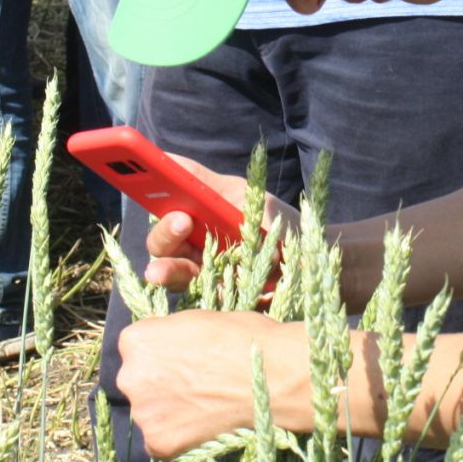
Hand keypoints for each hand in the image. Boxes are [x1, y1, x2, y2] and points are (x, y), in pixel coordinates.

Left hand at [115, 309, 282, 457]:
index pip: (136, 349)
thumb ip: (171, 335)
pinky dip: (177, 438)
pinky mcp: (158, 443)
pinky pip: (160, 443)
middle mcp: (129, 376)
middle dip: (159, 383)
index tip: (182, 359)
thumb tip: (168, 348)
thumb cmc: (243, 339)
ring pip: (149, 413)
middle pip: (138, 381)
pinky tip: (201, 427)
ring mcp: (143, 412)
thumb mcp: (198, 319)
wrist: (272, 377)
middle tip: (193, 386)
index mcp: (136, 340)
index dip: (161, 354)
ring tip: (203, 407)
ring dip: (168, 411)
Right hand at [142, 154, 298, 291]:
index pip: (161, 214)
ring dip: (168, 270)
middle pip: (162, 247)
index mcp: (194, 221)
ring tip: (160, 271)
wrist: (314, 254)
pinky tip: (212, 287)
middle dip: (166, 234)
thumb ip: (203, 181)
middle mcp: (194, 250)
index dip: (148, 199)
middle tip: (182, 221)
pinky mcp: (224, 303)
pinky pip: (205, 302)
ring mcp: (207, 278)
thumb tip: (166, 158)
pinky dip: (204, 295)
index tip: (149, 184)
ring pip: (175, 276)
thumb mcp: (243, 194)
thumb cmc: (273, 219)